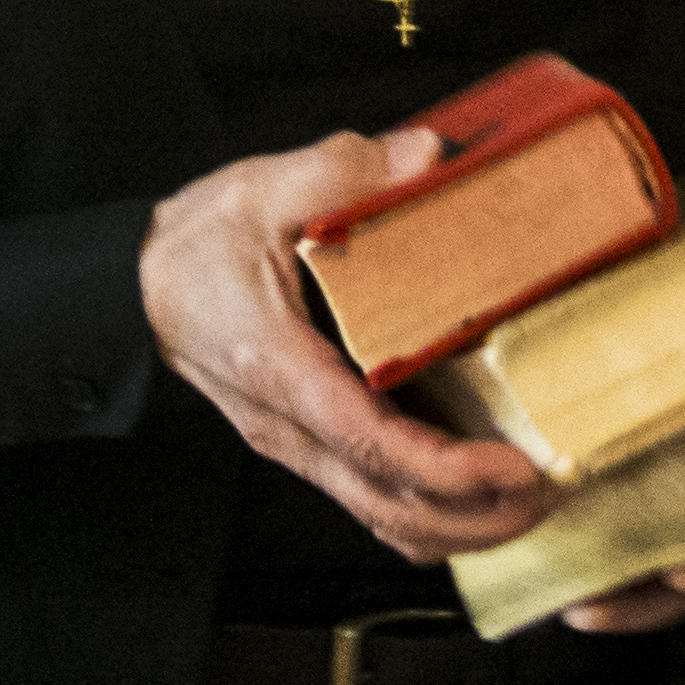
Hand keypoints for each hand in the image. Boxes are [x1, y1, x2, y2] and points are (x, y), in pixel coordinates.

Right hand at [140, 126, 562, 565]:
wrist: (135, 288)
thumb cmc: (194, 246)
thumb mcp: (262, 189)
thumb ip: (343, 170)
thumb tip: (423, 157)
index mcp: (279, 368)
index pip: (369, 442)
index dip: (445, 468)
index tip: (510, 467)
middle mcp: (289, 426)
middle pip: (386, 505)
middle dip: (474, 514)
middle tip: (549, 490)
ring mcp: (298, 444)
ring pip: (381, 518)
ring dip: (458, 526)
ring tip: (529, 503)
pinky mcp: (311, 443)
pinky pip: (372, 500)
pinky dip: (428, 515)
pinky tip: (477, 501)